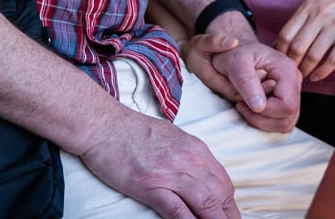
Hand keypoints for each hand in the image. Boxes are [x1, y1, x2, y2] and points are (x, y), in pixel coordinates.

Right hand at [78, 105, 240, 218]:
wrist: (103, 124)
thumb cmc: (132, 131)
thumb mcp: (171, 137)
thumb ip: (188, 157)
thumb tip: (199, 178)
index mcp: (196, 148)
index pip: (224, 183)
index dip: (230, 206)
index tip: (231, 218)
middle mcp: (189, 160)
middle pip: (220, 196)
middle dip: (228, 218)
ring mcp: (171, 173)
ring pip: (206, 204)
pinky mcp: (151, 185)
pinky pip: (178, 210)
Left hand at [203, 38, 302, 132]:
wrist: (236, 48)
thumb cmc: (234, 53)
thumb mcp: (235, 63)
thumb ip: (247, 82)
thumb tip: (259, 106)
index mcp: (287, 70)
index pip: (287, 105)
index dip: (266, 111)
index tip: (243, 102)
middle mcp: (295, 80)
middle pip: (288, 117)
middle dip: (262, 119)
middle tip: (241, 104)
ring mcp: (292, 90)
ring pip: (286, 122)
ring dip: (262, 121)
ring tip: (244, 105)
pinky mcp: (286, 98)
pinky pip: (281, 120)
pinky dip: (265, 121)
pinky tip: (250, 107)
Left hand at [274, 0, 334, 81]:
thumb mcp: (314, 3)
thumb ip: (299, 21)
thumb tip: (280, 43)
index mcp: (307, 9)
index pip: (285, 34)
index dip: (279, 51)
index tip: (280, 59)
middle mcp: (319, 17)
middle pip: (297, 47)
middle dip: (291, 63)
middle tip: (290, 71)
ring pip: (314, 56)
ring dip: (305, 70)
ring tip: (302, 75)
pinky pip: (333, 60)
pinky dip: (323, 72)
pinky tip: (316, 77)